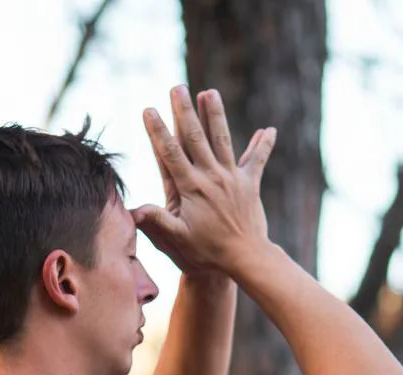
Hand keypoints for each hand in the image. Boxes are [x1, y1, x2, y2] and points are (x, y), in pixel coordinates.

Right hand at [132, 85, 275, 277]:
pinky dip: (262, 145)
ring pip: (223, 139)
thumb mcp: (178, 240)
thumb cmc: (207, 253)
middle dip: (185, 111)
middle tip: (177, 88)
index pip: (171, 154)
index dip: (158, 131)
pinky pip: (256, 160)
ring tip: (209, 92)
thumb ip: (157, 222)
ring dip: (215, 115)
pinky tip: (268, 130)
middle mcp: (213, 177)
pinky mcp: (250, 184)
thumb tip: (134, 211)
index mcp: (193, 188)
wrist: (246, 258)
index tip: (148, 110)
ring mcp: (233, 178)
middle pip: (196, 138)